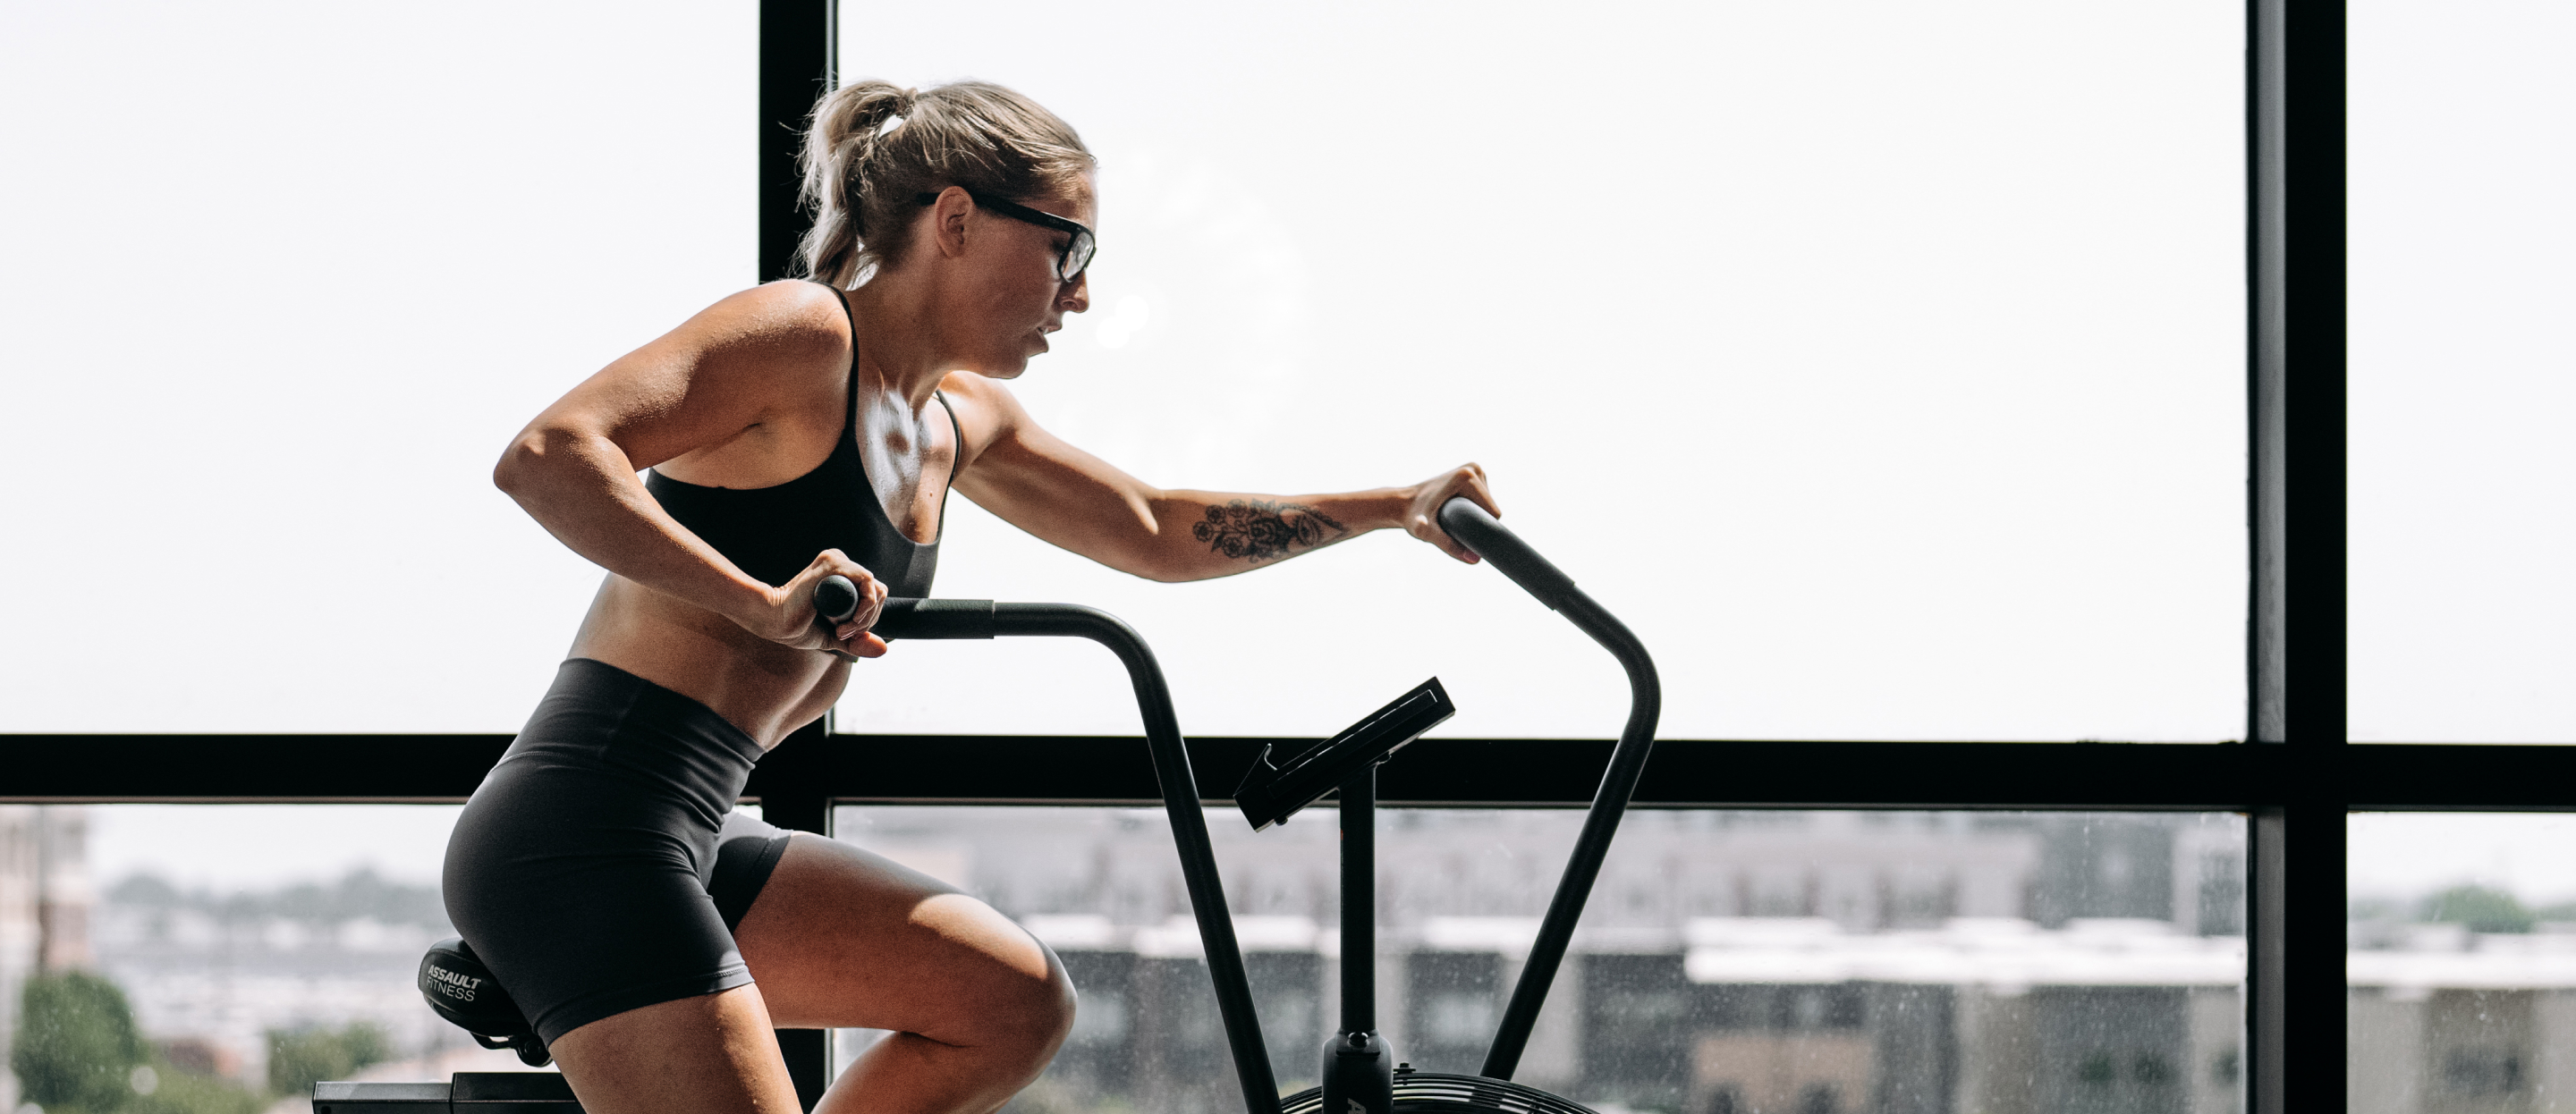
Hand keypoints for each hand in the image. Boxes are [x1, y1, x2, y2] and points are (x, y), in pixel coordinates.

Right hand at [737, 549, 890, 658]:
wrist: (774, 622)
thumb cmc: (798, 627)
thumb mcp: (835, 637)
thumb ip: (858, 641)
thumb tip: (884, 648)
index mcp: (844, 576)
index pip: (876, 595)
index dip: (868, 619)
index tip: (845, 634)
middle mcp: (843, 564)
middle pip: (879, 592)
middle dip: (867, 621)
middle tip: (842, 633)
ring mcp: (838, 561)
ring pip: (876, 589)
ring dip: (864, 618)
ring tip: (840, 629)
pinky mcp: (832, 564)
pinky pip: (867, 580)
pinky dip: (863, 606)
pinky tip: (845, 621)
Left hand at [1402, 463, 1497, 563]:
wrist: (1402, 503)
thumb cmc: (1412, 518)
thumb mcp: (1427, 532)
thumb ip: (1448, 545)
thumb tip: (1475, 559)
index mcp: (1467, 477)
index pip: (1492, 513)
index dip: (1481, 528)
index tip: (1461, 533)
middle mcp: (1473, 468)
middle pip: (1492, 508)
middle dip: (1478, 521)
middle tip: (1453, 525)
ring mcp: (1474, 469)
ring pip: (1489, 505)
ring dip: (1476, 515)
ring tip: (1454, 518)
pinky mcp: (1473, 473)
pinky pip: (1484, 499)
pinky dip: (1475, 508)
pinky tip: (1458, 511)